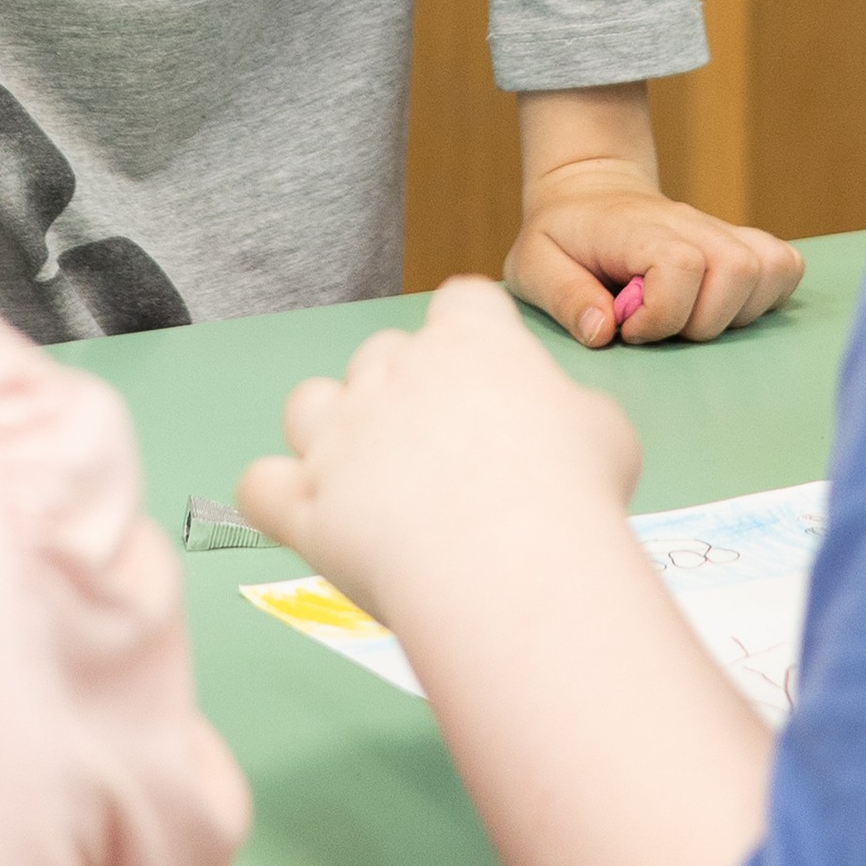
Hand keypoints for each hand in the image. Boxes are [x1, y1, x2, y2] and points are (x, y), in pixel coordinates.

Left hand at [239, 273, 637, 630]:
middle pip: (381, 355)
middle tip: (445, 455)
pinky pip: (260, 483)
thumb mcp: (605, 433)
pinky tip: (307, 517)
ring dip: (329, 431)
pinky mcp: (304, 502)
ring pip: (307, 403)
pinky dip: (277, 496)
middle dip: (402, 393)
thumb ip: (569, 411)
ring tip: (365, 477)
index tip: (490, 376)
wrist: (509, 562)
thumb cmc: (569, 493)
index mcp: (469, 343)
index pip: (463, 304)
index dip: (475, 336)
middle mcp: (392, 374)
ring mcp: (339, 436)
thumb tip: (558, 425)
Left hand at [509, 174, 801, 349]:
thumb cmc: (561, 236)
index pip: (682, 264)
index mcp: (636, 228)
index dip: (663, 312)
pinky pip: (783, 266)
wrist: (588, 192)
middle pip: (737, 269)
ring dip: (736, 313)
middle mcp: (688, 224)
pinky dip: (765, 298)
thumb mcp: (533, 264)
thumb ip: (564, 297)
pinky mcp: (740, 243)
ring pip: (769, 269)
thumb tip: (604, 331)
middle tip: (660, 326)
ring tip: (689, 318)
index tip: (630, 328)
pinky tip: (721, 309)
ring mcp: (718, 231)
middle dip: (702, 321)